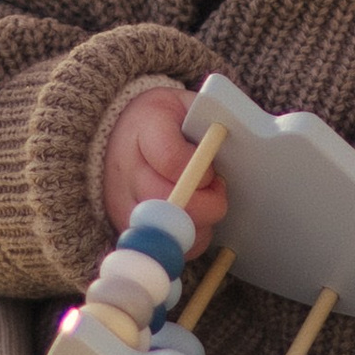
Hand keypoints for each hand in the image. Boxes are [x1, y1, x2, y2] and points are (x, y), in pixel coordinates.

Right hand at [100, 86, 225, 241]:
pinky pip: (165, 248)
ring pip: (168, 233)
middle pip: (170, 204)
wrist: (122, 135)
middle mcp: (126, 171)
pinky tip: (193, 221)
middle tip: (215, 189)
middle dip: (206, 203)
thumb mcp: (186, 106)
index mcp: (143, 129)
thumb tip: (232, 143)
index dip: (203, 172)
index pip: (174, 161)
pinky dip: (187, 240)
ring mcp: (123, 203)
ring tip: (203, 202)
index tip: (213, 168)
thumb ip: (208, 120)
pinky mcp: (127, 228)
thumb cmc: (165, 121)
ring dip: (199, 225)